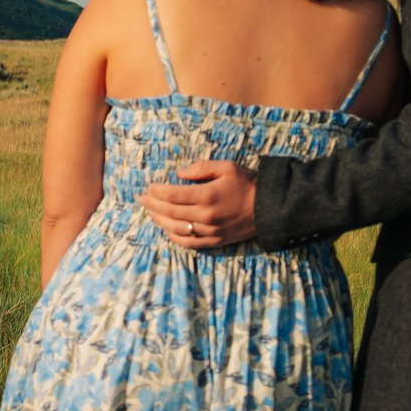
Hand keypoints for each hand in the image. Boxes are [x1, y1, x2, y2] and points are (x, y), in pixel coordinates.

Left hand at [138, 160, 257, 248]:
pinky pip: (188, 243)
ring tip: (150, 212)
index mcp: (207, 195)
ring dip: (159, 220)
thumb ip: (201, 167)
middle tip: (142, 198)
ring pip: (175, 228)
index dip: (157, 191)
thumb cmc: (247, 184)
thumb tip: (179, 173)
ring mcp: (209, 231)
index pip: (172, 194)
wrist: (268, 207)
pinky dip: (174, 237)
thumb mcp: (226, 167)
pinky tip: (166, 229)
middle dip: (152, 204)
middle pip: (170, 212)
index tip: (149, 187)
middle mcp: (205, 215)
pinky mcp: (214, 241)